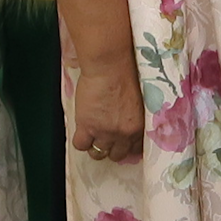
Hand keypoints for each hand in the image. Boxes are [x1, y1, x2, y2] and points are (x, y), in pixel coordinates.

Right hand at [68, 50, 143, 167]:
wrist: (109, 66)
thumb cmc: (125, 73)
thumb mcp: (139, 99)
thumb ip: (135, 115)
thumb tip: (129, 120)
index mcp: (139, 126)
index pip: (135, 148)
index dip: (127, 146)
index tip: (122, 143)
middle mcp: (123, 134)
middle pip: (117, 154)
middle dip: (112, 148)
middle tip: (106, 139)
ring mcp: (104, 132)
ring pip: (98, 153)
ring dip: (95, 147)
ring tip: (92, 136)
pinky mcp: (87, 127)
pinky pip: (81, 145)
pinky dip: (81, 141)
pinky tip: (82, 132)